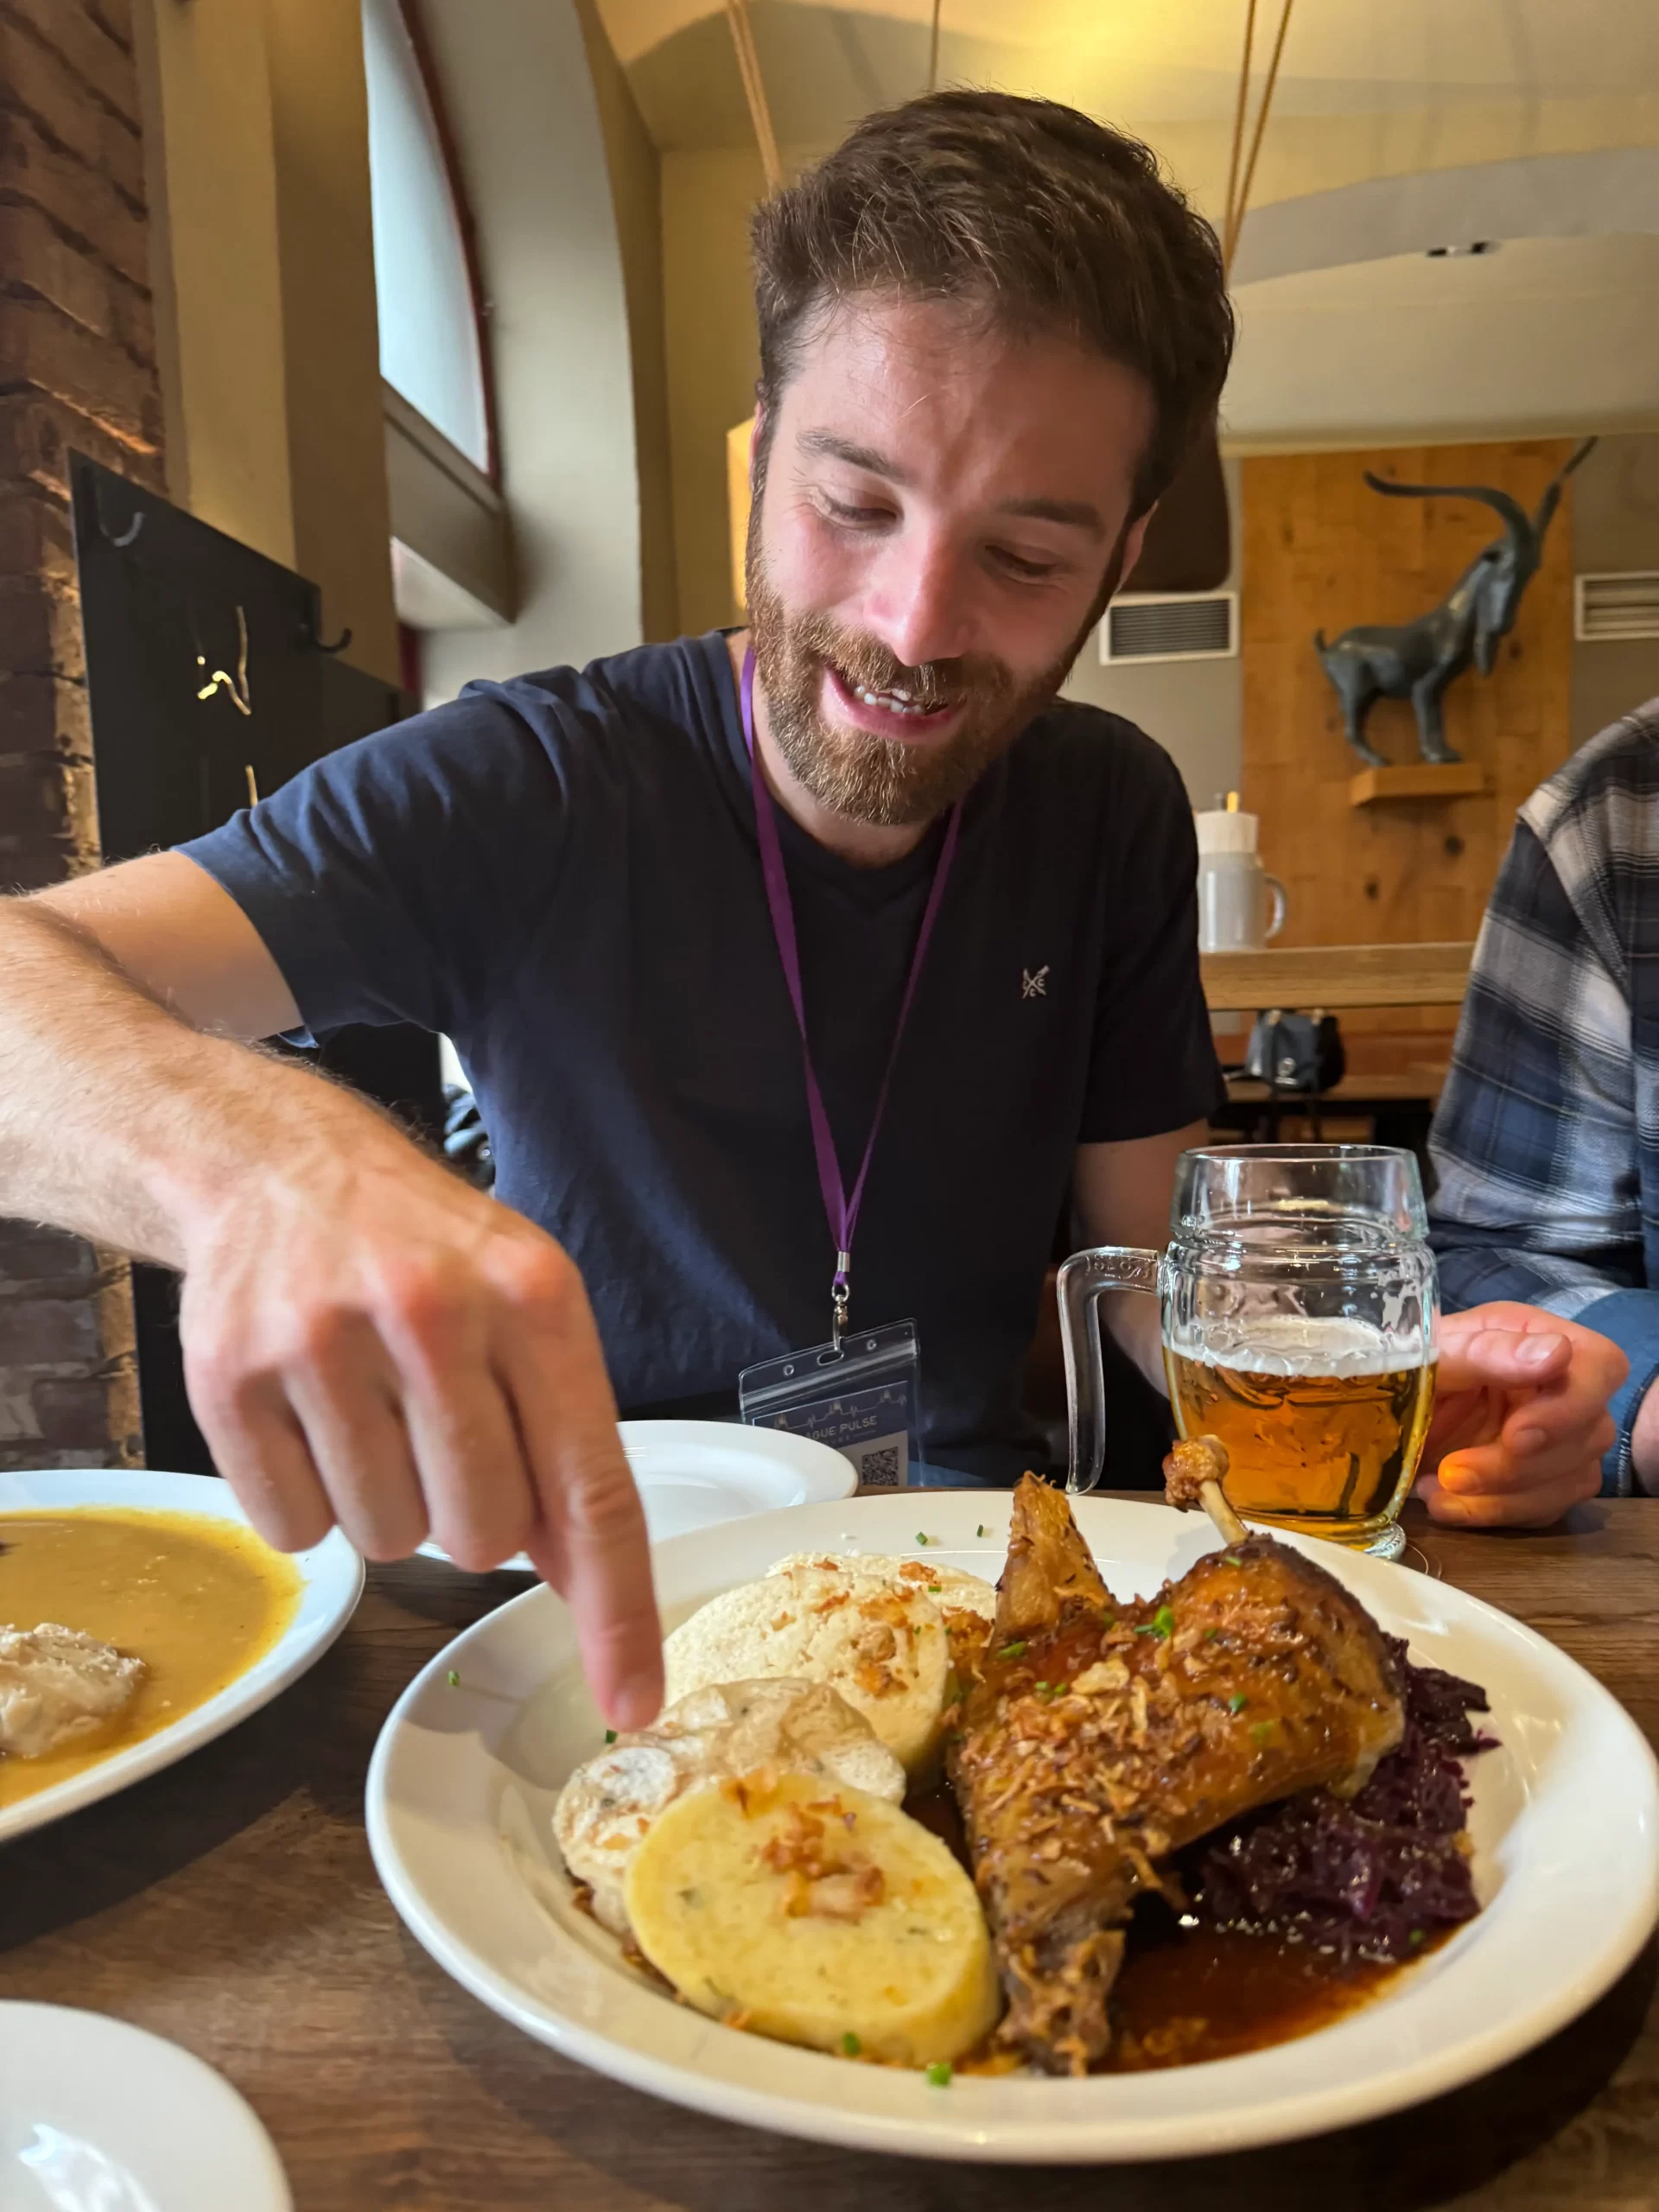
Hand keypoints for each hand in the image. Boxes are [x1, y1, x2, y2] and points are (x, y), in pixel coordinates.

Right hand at [177, 1127, 661, 1727]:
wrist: (278, 1166)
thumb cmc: (427, 1253)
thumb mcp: (528, 1309)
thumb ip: (565, 1441)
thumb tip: (593, 1588)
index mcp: (533, 1299)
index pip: (592, 1490)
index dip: (616, 1610)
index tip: (632, 1701)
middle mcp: (431, 1313)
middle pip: (482, 1537)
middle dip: (470, 1518)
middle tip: (442, 1436)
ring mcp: (321, 1342)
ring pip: (386, 1543)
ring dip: (387, 1506)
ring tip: (372, 1411)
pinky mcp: (230, 1377)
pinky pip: (295, 1532)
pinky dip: (309, 1501)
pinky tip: (312, 1418)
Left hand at [1415, 1302, 1625, 1529]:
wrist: (1374, 1412)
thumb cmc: (1401, 1367)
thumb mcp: (1429, 1354)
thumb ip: (1486, 1352)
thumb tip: (1555, 1353)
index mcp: (1536, 1338)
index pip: (1600, 1365)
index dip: (1571, 1405)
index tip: (1518, 1434)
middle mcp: (1559, 1388)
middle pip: (1589, 1434)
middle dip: (1517, 1464)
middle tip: (1453, 1472)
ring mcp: (1557, 1439)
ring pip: (1574, 1480)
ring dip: (1505, 1496)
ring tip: (1438, 1489)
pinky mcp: (1540, 1482)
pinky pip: (1546, 1510)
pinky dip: (1495, 1513)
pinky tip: (1445, 1504)